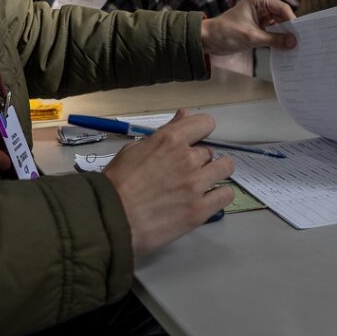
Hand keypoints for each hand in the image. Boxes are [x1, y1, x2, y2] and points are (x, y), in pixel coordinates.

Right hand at [103, 109, 234, 256]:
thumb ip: (164, 132)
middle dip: (200, 159)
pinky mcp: (200, 209)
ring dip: (216, 173)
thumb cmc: (116, 184)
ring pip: (225, 168)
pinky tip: (209, 198)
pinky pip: (226, 195)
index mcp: (170, 140)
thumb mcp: (134, 149)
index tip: (196, 141)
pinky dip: (220, 195)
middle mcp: (188, 158)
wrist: (110, 220)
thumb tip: (184, 115)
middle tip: (185, 173)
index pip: (205, 123)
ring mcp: (196, 184)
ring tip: (203, 183)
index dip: (202, 132)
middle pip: (210, 151)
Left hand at [200, 0, 296, 55]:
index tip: (300, 35)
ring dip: (284, 36)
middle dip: (289, 30)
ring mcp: (261, 15)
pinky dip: (277, 39)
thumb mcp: (252, 37)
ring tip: (294, 47)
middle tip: (300, 43)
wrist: (208, 39)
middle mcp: (262, 5)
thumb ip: (274, 39)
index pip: (283, 9)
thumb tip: (293, 43)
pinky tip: (284, 49)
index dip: (292, 22)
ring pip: (279, 25)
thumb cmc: (225, 32)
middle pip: (283, 17)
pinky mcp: (258, 26)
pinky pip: (273, 32)